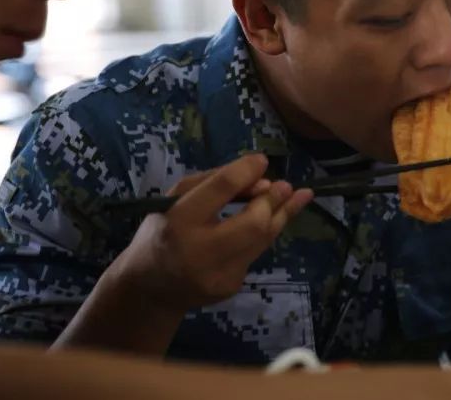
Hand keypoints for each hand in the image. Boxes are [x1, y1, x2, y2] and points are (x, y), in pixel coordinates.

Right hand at [107, 154, 312, 313]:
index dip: (247, 171)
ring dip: (283, 214)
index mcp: (179, 220)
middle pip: (254, 222)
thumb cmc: (163, 232)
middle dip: (273, 201)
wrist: (151, 289)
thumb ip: (215, 183)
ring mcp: (217, 274)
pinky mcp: (230, 286)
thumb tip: (262, 180)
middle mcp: (199, 250)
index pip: (221, 188)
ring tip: (299, 195)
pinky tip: (268, 221)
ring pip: (263, 239)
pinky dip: (261, 235)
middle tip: (285, 185)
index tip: (262, 161)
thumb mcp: (176, 198)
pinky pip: (255, 253)